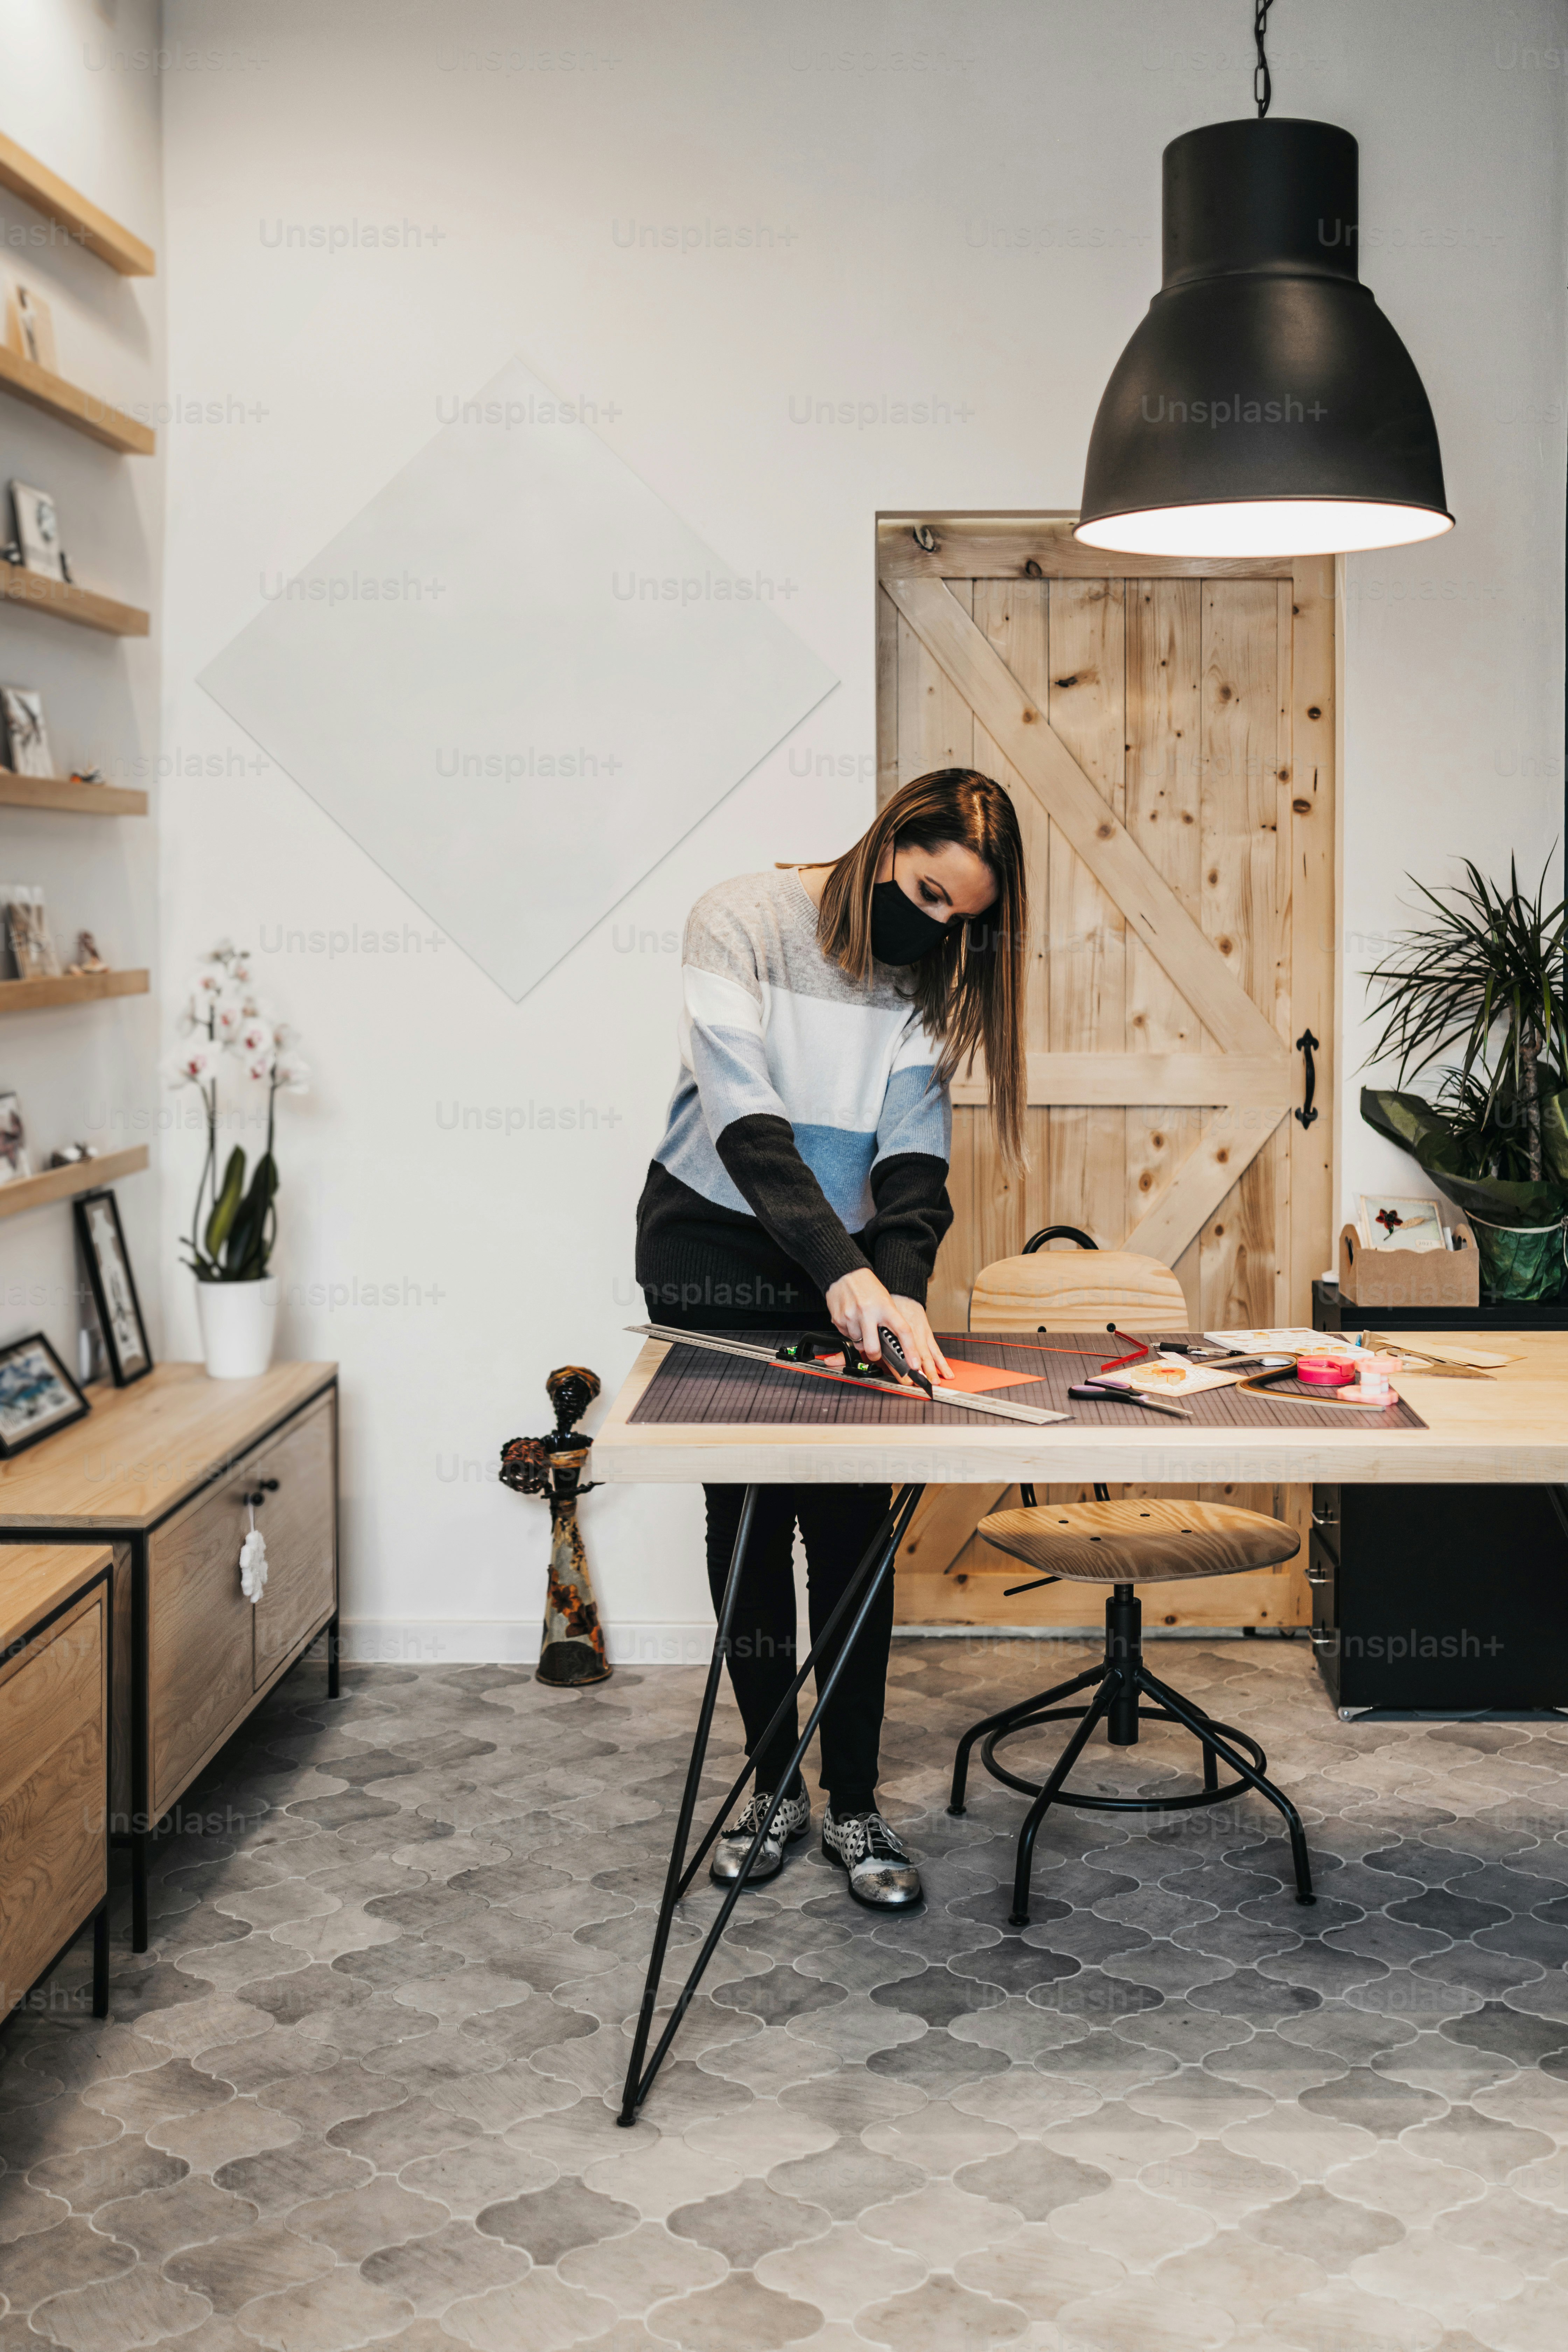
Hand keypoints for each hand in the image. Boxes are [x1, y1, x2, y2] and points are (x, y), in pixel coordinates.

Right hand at [823, 1271, 951, 1385]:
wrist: (844, 1273)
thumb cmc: (867, 1286)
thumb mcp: (885, 1300)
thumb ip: (889, 1320)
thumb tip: (894, 1343)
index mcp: (885, 1307)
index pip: (902, 1331)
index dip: (910, 1350)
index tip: (914, 1364)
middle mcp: (868, 1313)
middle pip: (873, 1349)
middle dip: (875, 1356)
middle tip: (877, 1353)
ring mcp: (851, 1317)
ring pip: (859, 1344)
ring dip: (862, 1340)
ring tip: (862, 1324)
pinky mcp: (838, 1320)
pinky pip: (847, 1337)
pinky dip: (852, 1333)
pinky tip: (853, 1320)